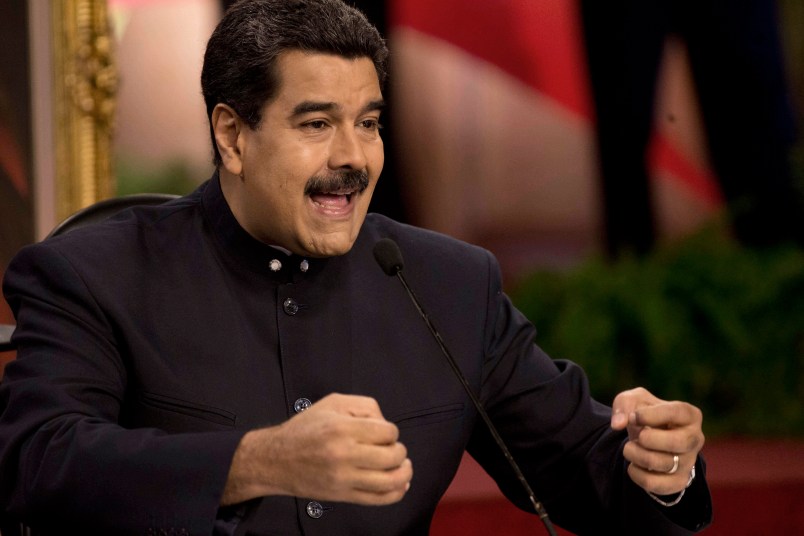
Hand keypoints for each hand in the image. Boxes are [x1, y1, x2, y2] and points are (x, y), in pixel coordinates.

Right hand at [222, 393, 411, 505]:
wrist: (275, 460)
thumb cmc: (304, 430)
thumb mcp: (333, 403)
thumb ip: (364, 406)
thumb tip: (385, 423)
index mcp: (342, 428)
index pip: (387, 432)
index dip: (391, 431)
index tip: (384, 433)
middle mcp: (344, 454)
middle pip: (392, 456)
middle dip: (399, 451)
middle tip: (392, 448)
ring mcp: (344, 478)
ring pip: (390, 481)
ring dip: (403, 472)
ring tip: (402, 465)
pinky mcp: (343, 495)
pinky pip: (378, 499)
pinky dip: (396, 492)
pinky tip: (400, 483)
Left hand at [611, 387, 703, 495]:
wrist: (647, 440)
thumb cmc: (644, 416)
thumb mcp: (633, 401)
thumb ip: (623, 405)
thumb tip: (618, 424)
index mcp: (689, 415)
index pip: (678, 412)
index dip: (652, 414)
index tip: (633, 417)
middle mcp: (695, 439)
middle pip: (679, 442)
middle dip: (649, 439)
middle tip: (638, 436)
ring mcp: (689, 462)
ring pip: (665, 464)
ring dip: (637, 455)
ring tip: (629, 448)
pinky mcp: (678, 482)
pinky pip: (658, 485)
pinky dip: (638, 475)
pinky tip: (633, 466)